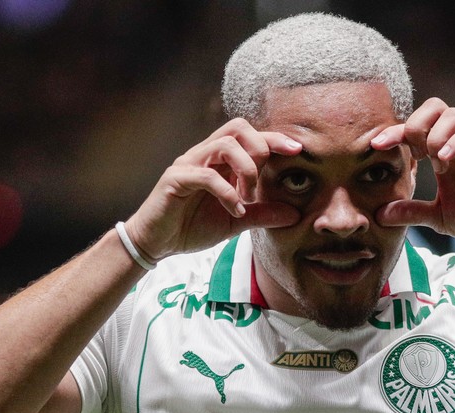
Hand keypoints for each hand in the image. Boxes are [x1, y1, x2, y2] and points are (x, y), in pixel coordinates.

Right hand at [124, 118, 303, 259]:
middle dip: (259, 150)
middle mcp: (204, 155)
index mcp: (220, 160)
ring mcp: (189, 164)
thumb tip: (296, 214)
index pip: (249, 136)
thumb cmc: (192, 227)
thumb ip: (263, 214)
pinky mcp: (176, 179)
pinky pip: (207, 175)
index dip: (274, 139)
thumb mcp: (236, 221)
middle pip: (237, 128)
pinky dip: (227, 192)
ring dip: (245, 171)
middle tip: (261, 184)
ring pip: (224, 146)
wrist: (157, 243)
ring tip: (248, 199)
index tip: (297, 150)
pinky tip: (235, 210)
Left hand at [371, 98, 454, 241]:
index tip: (375, 145)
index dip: (393, 132)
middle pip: (434, 107)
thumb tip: (378, 216)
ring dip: (437, 134)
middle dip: (416, 124)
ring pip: (454, 115)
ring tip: (434, 162)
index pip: (414, 129)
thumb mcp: (438, 218)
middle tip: (414, 154)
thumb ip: (411, 212)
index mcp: (442, 153)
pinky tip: (446, 160)